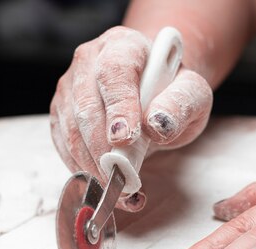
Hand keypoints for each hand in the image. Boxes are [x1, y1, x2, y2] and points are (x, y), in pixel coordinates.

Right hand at [50, 26, 212, 210]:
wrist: (157, 94)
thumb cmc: (173, 91)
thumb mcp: (193, 94)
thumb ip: (181, 104)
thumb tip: (158, 125)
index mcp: (123, 46)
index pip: (114, 74)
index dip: (119, 108)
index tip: (125, 140)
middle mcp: (88, 62)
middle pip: (86, 106)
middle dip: (104, 150)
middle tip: (125, 180)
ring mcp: (70, 89)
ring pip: (71, 132)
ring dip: (94, 169)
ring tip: (123, 193)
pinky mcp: (62, 117)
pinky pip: (66, 149)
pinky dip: (86, 175)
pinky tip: (110, 192)